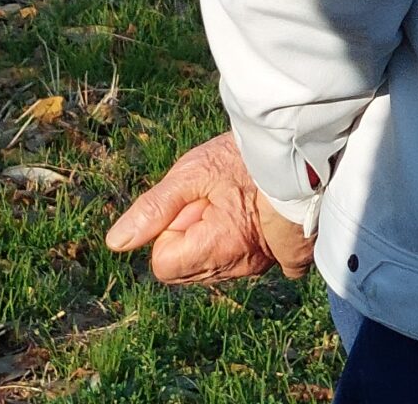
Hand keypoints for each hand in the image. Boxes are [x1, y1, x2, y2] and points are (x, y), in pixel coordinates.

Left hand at [105, 131, 314, 283]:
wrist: (301, 150)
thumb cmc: (246, 158)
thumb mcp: (193, 172)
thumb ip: (153, 209)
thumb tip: (116, 242)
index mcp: (216, 247)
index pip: (163, 264)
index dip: (169, 231)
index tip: (193, 203)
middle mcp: (237, 266)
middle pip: (183, 267)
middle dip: (188, 235)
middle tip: (214, 199)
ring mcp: (255, 265)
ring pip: (205, 264)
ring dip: (208, 237)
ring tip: (233, 201)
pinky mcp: (268, 258)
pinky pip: (229, 260)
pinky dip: (229, 240)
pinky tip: (244, 213)